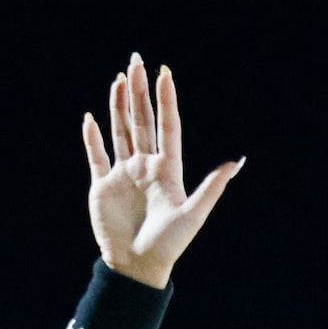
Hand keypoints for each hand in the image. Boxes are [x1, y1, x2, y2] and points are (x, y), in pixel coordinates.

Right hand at [81, 54, 241, 289]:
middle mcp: (145, 166)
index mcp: (167, 169)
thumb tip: (237, 163)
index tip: (164, 73)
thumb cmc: (169, 245)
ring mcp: (123, 175)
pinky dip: (93, 139)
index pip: (167, 126)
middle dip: (138, 92)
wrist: (137, 267)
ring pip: (120, 132)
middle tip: (136, 61)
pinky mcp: (102, 187)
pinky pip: (96, 157)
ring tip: (118, 79)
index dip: (166, 99)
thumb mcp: (193, 215)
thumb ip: (211, 188)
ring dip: (117, 107)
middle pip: (141, 121)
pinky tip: (91, 119)